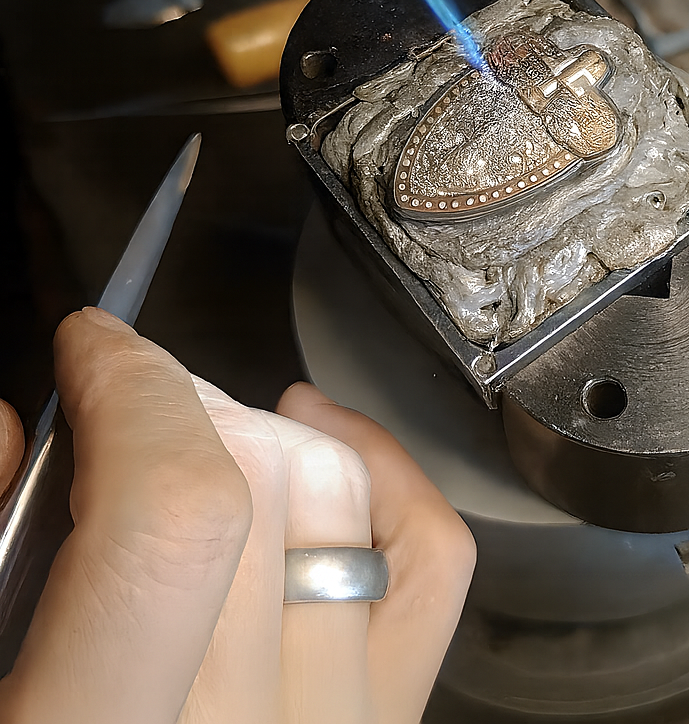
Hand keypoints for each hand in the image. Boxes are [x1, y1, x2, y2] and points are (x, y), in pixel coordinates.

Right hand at [0, 307, 474, 722]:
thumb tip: (12, 432)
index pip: (174, 512)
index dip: (135, 392)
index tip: (96, 346)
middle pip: (262, 488)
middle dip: (181, 406)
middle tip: (124, 400)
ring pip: (341, 507)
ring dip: (263, 435)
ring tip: (200, 433)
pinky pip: (424, 566)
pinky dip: (383, 478)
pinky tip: (326, 444)